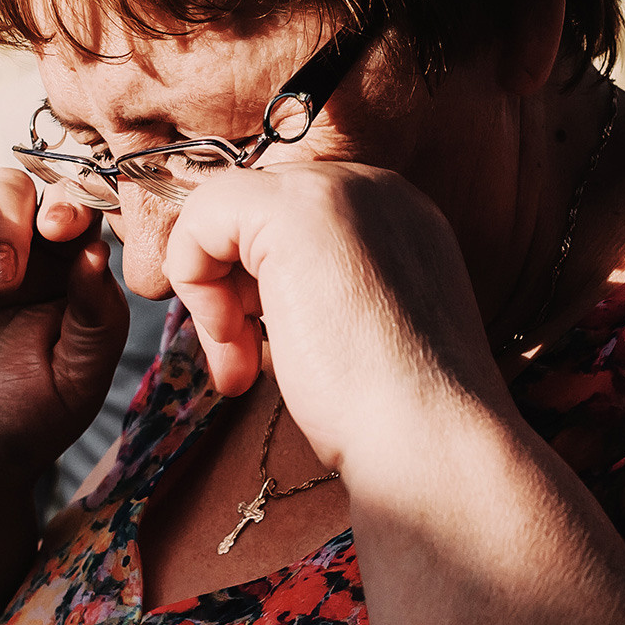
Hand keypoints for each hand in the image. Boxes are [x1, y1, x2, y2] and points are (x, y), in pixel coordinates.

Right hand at [0, 165, 128, 494]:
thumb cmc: (20, 424)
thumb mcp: (76, 377)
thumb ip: (97, 315)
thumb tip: (97, 247)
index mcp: (54, 267)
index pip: (65, 207)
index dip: (67, 203)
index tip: (61, 230)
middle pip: (6, 186)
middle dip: (9, 213)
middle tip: (2, 275)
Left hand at [159, 162, 498, 468]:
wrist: (428, 437)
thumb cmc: (392, 411)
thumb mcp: (350, 327)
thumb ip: (313, 288)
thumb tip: (239, 287)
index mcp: (396, 216)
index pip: (288, 223)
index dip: (258, 286)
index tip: (261, 353)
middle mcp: (375, 187)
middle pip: (255, 215)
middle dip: (231, 291)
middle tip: (244, 364)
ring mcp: (340, 189)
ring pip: (224, 213)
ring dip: (214, 296)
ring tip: (241, 365)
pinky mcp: (296, 209)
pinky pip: (203, 215)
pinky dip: (195, 280)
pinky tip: (231, 340)